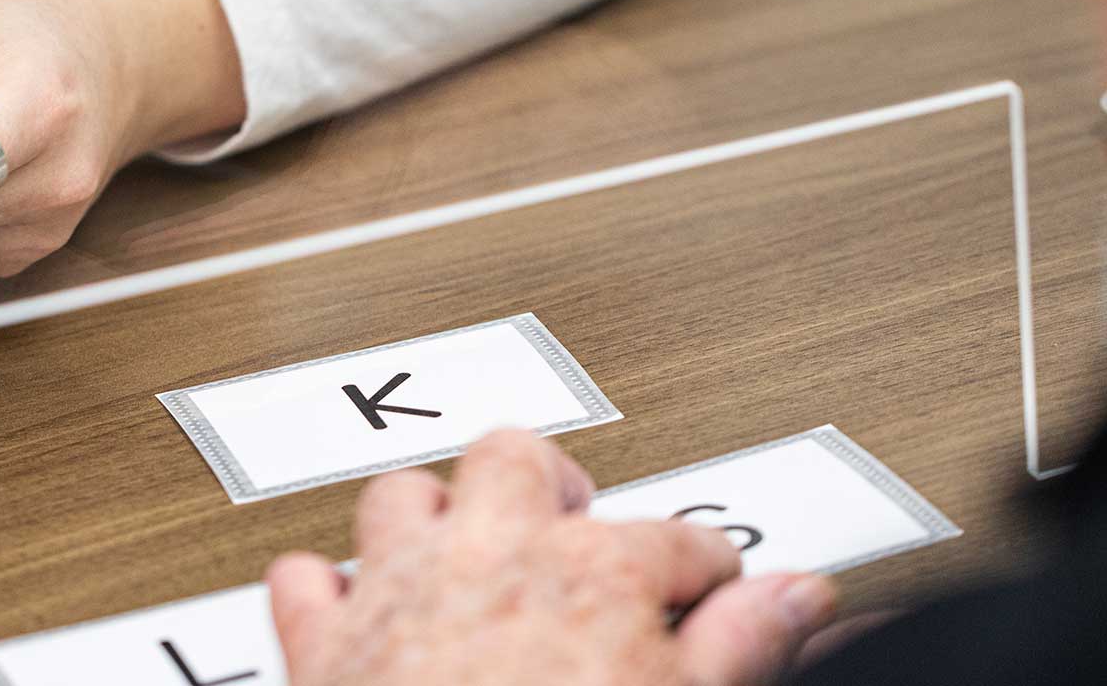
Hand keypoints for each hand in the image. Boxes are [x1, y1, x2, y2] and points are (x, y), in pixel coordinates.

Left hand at [267, 430, 838, 685]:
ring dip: (433, 514)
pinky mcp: (323, 646)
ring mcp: (398, 592)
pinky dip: (327, 586)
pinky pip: (304, 580)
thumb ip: (745, 647)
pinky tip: (351, 604)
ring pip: (402, 496)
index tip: (715, 599)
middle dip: (553, 484)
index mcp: (594, 573)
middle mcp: (489, 556)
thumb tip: (802, 598)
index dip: (707, 573)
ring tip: (466, 542)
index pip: (679, 541)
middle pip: (518, 460)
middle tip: (576, 521)